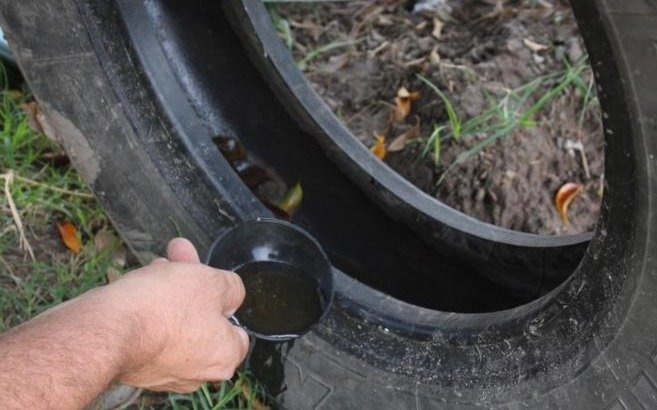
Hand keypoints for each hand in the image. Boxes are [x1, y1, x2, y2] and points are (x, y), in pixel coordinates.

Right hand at [105, 238, 248, 391]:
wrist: (106, 328)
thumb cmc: (165, 307)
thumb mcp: (213, 282)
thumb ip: (232, 287)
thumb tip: (231, 293)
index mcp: (223, 357)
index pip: (237, 331)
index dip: (225, 301)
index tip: (213, 280)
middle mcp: (196, 372)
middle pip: (203, 319)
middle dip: (192, 283)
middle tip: (182, 255)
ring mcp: (164, 371)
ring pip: (175, 322)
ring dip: (170, 290)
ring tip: (161, 262)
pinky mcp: (135, 365)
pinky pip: (151, 332)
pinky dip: (149, 308)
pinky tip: (143, 281)